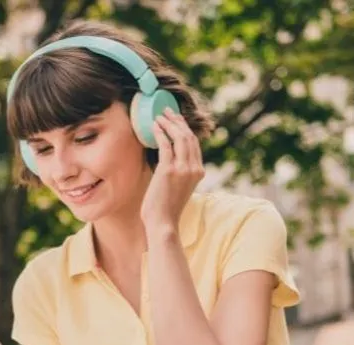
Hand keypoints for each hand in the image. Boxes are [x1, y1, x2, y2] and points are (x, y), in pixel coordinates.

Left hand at [140, 108, 205, 232]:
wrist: (164, 223)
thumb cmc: (167, 208)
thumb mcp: (180, 187)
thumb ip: (180, 172)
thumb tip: (169, 158)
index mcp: (199, 172)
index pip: (194, 144)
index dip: (185, 128)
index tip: (176, 119)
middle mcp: (194, 168)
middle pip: (189, 137)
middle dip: (178, 121)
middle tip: (167, 111)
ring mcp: (183, 169)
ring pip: (179, 137)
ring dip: (169, 123)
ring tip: (159, 115)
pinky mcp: (169, 170)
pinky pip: (165, 145)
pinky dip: (160, 132)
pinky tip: (154, 126)